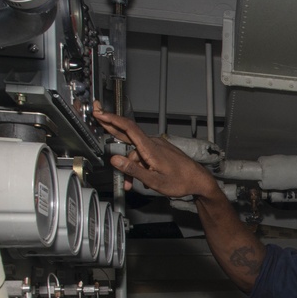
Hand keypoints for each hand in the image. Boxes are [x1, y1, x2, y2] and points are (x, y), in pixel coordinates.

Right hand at [92, 101, 219, 198]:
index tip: (100, 113)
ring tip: (132, 184)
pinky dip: (139, 164)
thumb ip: (133, 170)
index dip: (112, 119)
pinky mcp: (161, 151)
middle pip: (128, 136)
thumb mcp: (154, 180)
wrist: (199, 180)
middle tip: (97, 120)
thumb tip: (115, 160)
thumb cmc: (181, 181)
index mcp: (150, 148)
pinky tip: (142, 177)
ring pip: (136, 153)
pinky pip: (144, 154)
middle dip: (112, 131)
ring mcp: (158, 146)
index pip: (128, 128)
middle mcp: (154, 143)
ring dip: (131, 166)